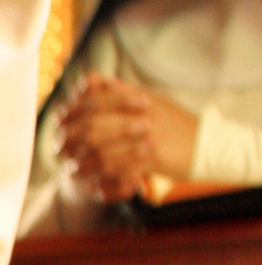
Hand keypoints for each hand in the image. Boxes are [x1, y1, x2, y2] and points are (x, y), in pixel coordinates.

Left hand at [56, 74, 198, 202]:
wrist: (206, 143)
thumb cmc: (173, 123)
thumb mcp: (147, 100)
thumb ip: (118, 91)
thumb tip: (91, 79)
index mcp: (136, 97)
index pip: (95, 101)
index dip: (72, 113)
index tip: (58, 123)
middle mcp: (139, 115)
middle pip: (93, 128)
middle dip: (71, 142)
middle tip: (59, 151)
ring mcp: (147, 137)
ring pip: (103, 153)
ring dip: (83, 165)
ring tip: (73, 172)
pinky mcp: (153, 159)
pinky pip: (121, 172)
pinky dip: (104, 180)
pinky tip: (93, 185)